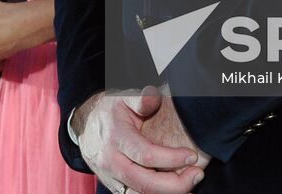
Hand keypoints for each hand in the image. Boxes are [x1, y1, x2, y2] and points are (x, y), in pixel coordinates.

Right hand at [71, 89, 205, 193]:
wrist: (85, 125)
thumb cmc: (109, 111)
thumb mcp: (123, 97)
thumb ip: (141, 99)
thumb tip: (153, 97)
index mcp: (116, 137)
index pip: (146, 155)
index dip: (171, 159)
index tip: (191, 156)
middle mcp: (111, 161)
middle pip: (145, 182)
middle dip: (175, 184)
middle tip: (197, 175)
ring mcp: (111, 177)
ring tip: (190, 188)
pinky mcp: (114, 186)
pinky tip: (172, 191)